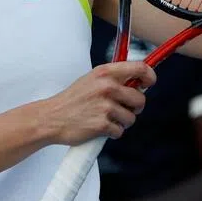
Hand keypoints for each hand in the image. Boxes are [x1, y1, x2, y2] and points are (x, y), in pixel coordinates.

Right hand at [40, 61, 155, 145]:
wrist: (52, 118)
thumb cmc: (73, 100)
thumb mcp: (91, 80)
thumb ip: (113, 79)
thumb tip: (138, 83)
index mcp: (105, 73)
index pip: (140, 68)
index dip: (150, 76)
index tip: (148, 83)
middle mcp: (107, 87)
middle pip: (140, 99)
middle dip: (135, 107)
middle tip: (123, 109)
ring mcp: (105, 106)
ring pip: (131, 118)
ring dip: (122, 122)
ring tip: (106, 118)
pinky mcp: (102, 124)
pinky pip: (120, 131)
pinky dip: (112, 132)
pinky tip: (100, 127)